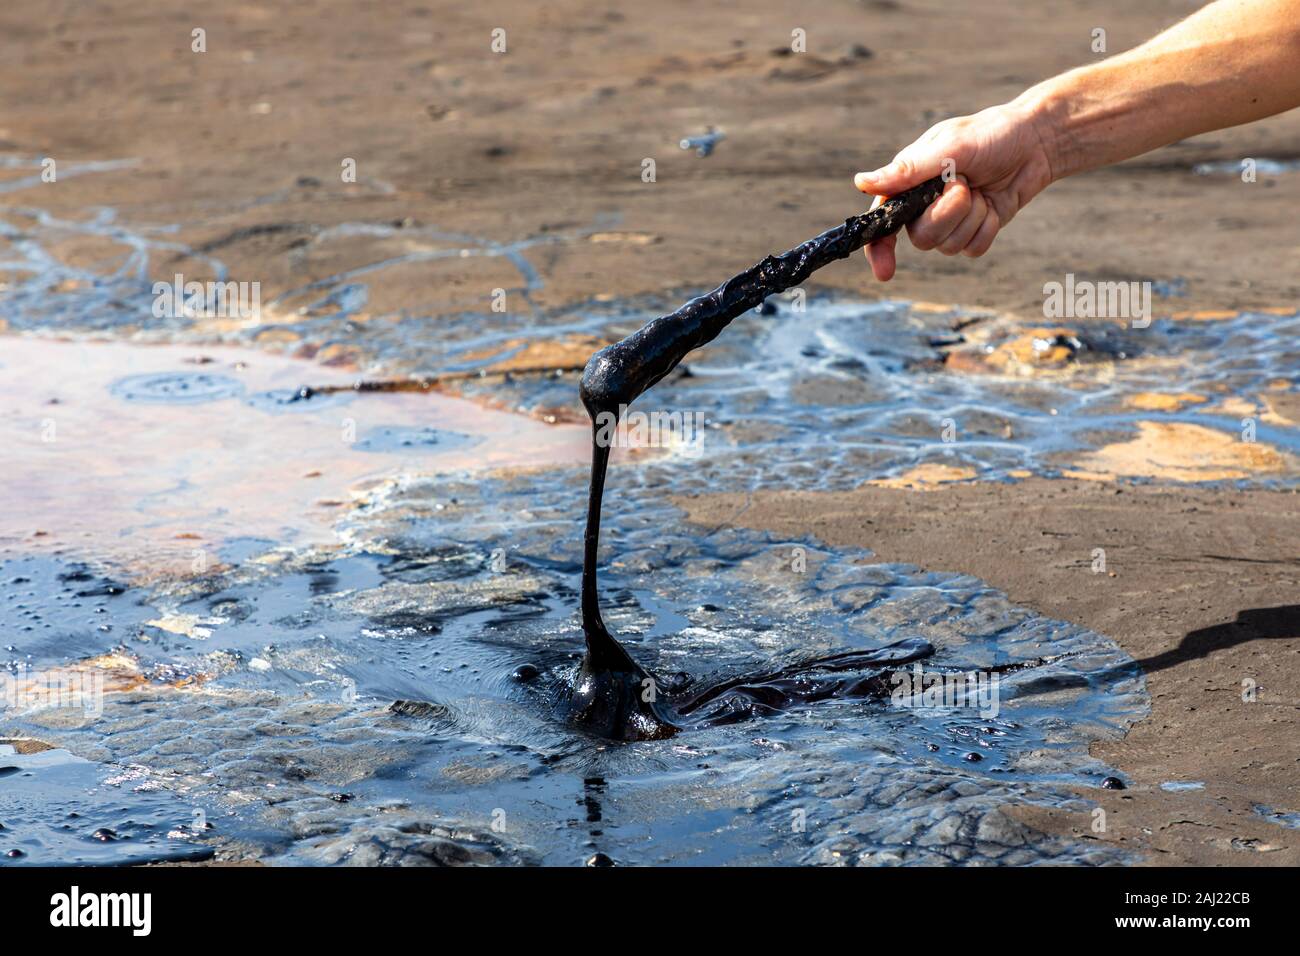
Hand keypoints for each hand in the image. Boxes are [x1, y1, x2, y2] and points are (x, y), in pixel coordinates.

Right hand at [854, 100, 1056, 279]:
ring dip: (972, 217)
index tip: (885, 271)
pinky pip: (973, 249)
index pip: (882, 223)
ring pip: (949, 247)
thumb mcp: (949, 147)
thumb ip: (907, 170)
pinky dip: (987, 227)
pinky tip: (993, 204)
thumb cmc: (989, 135)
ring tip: (981, 189)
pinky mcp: (975, 231)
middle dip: (947, 215)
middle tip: (964, 184)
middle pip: (921, 239)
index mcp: (908, 184)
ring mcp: (950, 221)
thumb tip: (861, 183)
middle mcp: (923, 206)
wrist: (1035, 141)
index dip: (878, 250)